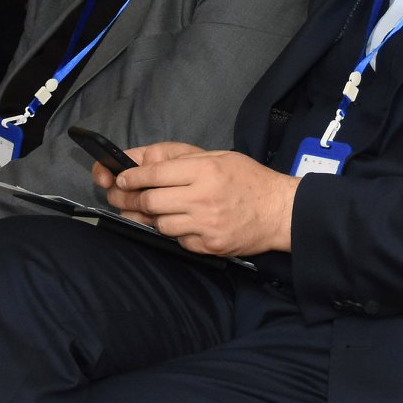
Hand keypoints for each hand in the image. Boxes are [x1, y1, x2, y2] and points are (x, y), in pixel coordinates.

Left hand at [96, 142, 296, 256]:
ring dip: (154, 218)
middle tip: (126, 198)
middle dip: (133, 200)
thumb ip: (185, 161)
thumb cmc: (251, 180)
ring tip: (159, 210)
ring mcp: (205, 224)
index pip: (154, 174)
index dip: (132, 177)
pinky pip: (178, 240)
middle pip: (150, 202)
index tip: (121, 179)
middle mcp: (202, 198)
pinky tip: (184, 223)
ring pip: (160, 224)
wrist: (280, 211)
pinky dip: (176, 232)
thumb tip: (147, 165)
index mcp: (205, 171)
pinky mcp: (209, 245)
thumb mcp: (221, 157)